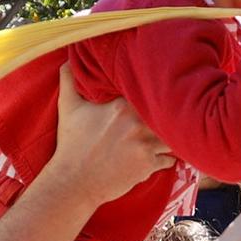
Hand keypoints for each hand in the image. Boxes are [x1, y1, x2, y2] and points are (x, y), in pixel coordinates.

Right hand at [52, 64, 172, 204]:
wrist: (74, 181)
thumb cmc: (71, 144)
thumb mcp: (68, 108)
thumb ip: (69, 79)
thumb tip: (68, 59)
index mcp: (121, 105)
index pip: (150, 92)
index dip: (155, 94)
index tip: (156, 97)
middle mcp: (137, 123)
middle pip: (166, 114)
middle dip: (168, 115)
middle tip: (172, 116)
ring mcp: (144, 145)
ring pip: (172, 136)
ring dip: (170, 138)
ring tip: (169, 137)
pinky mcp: (148, 165)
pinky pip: (169, 159)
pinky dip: (167, 158)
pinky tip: (161, 156)